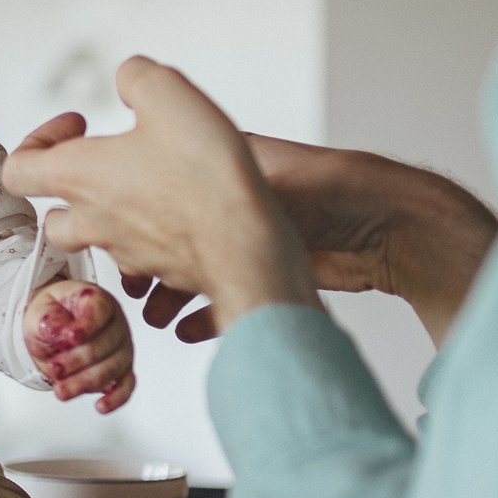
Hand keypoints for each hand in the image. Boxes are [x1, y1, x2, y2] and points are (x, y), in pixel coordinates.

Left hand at [2, 59, 320, 335]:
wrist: (247, 242)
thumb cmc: (204, 173)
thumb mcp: (167, 92)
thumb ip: (136, 76)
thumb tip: (128, 79)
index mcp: (78, 177)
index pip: (17, 170)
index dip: (37, 141)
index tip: (76, 125)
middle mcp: (93, 221)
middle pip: (53, 216)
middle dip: (71, 188)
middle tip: (104, 163)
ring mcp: (126, 252)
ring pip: (97, 240)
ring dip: (110, 215)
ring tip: (147, 186)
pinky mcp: (163, 270)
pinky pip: (142, 260)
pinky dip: (151, 238)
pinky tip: (183, 215)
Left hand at [23, 279, 136, 411]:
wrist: (50, 329)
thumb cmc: (49, 316)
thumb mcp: (40, 312)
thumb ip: (49, 321)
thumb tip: (62, 334)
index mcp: (97, 301)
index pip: (100, 311)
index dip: (86, 326)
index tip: (69, 338)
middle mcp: (115, 324)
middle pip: (106, 345)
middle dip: (77, 361)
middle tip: (54, 369)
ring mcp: (121, 349)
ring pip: (113, 368)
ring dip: (85, 382)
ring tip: (60, 391)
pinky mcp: (120, 371)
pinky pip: (125, 386)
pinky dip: (115, 398)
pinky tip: (100, 407)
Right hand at [113, 136, 497, 348]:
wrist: (387, 227)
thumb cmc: (326, 187)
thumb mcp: (249, 174)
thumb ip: (200, 185)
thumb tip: (145, 173)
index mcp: (216, 168)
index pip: (155, 186)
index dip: (129, 212)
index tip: (111, 237)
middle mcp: (225, 204)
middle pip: (168, 236)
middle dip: (144, 264)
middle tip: (128, 287)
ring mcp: (244, 241)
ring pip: (191, 270)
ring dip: (170, 295)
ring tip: (155, 316)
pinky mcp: (265, 273)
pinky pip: (222, 297)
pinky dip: (203, 316)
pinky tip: (188, 330)